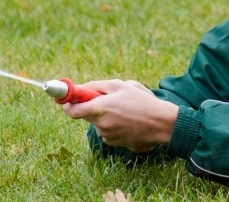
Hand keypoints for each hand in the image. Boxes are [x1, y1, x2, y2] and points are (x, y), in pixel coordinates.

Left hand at [62, 79, 177, 153]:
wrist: (161, 124)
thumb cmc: (142, 102)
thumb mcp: (121, 85)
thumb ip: (98, 85)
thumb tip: (83, 88)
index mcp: (99, 109)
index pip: (71, 111)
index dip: (67, 103)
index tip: (67, 98)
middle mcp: (100, 125)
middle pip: (85, 115)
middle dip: (91, 105)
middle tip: (105, 97)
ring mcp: (107, 135)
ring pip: (98, 122)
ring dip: (105, 114)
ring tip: (125, 108)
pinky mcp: (114, 143)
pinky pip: (108, 130)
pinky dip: (113, 123)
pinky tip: (129, 119)